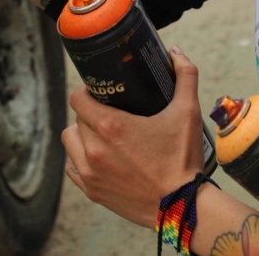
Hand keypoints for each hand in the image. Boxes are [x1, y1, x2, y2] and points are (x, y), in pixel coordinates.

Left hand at [61, 47, 204, 227]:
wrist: (183, 207)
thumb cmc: (183, 159)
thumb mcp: (187, 112)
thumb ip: (185, 76)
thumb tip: (176, 51)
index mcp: (110, 126)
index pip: (78, 98)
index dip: (87, 91)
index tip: (101, 92)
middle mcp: (93, 149)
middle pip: (77, 119)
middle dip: (90, 113)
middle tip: (110, 113)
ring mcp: (90, 173)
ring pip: (71, 142)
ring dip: (82, 135)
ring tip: (102, 135)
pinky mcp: (92, 191)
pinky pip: (73, 168)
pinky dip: (81, 160)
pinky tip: (99, 158)